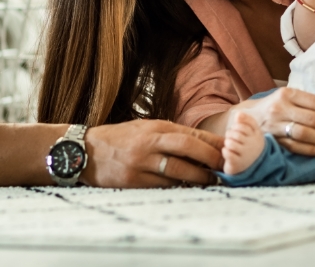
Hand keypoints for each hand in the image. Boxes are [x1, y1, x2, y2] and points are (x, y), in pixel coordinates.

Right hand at [82, 119, 223, 187]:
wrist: (84, 151)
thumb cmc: (118, 139)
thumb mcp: (143, 128)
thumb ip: (169, 134)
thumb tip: (202, 144)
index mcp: (154, 127)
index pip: (189, 133)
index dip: (212, 142)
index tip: (230, 148)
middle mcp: (149, 142)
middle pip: (187, 148)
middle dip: (210, 158)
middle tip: (226, 166)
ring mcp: (141, 163)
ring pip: (177, 171)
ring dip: (198, 177)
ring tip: (211, 181)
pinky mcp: (133, 181)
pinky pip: (162, 186)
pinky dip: (177, 187)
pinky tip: (187, 188)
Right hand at [244, 87, 314, 155]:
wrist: (244, 119)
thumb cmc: (277, 108)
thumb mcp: (296, 100)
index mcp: (288, 94)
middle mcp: (280, 108)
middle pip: (314, 118)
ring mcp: (274, 125)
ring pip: (305, 133)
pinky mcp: (272, 141)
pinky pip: (295, 147)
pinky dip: (313, 149)